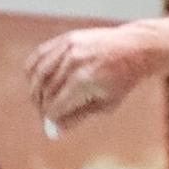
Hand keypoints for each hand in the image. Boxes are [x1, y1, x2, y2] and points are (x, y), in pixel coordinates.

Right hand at [24, 22, 168, 131]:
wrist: (135, 48)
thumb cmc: (123, 79)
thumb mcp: (106, 104)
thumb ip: (79, 116)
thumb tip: (55, 130)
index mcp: (84, 80)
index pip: (55, 105)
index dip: (50, 118)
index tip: (50, 126)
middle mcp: (73, 62)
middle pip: (44, 91)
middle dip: (42, 107)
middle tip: (45, 115)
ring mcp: (68, 47)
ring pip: (37, 73)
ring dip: (34, 91)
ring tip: (39, 101)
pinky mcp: (66, 38)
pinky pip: (39, 55)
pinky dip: (32, 70)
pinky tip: (37, 82)